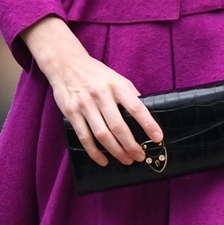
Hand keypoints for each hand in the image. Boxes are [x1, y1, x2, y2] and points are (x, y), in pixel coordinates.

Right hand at [21, 15, 162, 165]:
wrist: (65, 63)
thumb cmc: (95, 74)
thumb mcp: (116, 78)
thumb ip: (129, 94)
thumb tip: (145, 113)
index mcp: (116, 85)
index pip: (136, 107)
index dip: (148, 124)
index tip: (158, 138)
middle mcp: (101, 95)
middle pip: (118, 126)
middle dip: (131, 145)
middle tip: (140, 156)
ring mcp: (85, 104)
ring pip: (102, 134)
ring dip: (116, 151)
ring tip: (126, 160)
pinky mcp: (71, 112)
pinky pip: (84, 137)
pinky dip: (95, 152)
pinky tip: (104, 160)